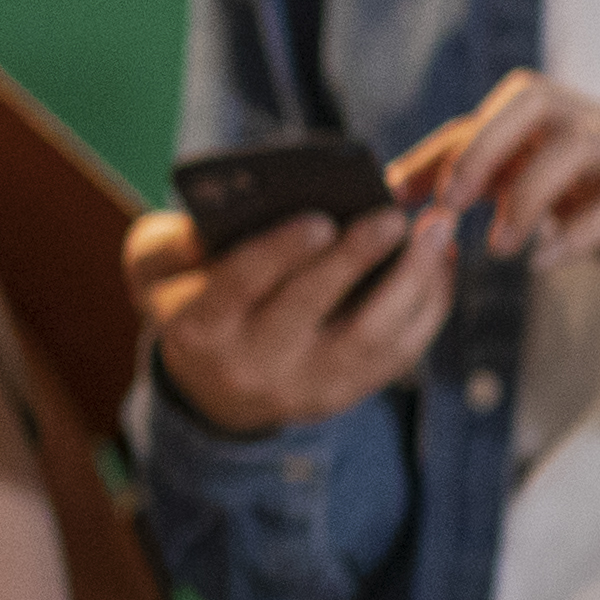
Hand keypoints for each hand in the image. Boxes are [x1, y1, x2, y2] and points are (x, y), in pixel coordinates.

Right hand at [130, 193, 453, 436]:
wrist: (212, 386)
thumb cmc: (190, 300)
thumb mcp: (158, 271)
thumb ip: (180, 239)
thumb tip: (244, 205)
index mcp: (199, 330)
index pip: (239, 287)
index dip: (280, 252)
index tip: (320, 219)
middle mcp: (250, 366)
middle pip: (310, 310)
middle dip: (356, 260)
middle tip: (395, 216)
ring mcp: (303, 388)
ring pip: (369, 337)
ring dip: (412, 282)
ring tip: (438, 230)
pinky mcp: (345, 394)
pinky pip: (398, 354)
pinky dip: (428, 306)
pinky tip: (441, 262)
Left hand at [397, 73, 599, 303]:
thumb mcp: (566, 195)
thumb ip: (509, 185)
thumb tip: (431, 198)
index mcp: (569, 125)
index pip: (493, 115)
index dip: (439, 149)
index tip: (395, 193)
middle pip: (533, 99)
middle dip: (480, 147)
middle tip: (450, 205)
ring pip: (578, 144)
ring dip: (528, 193)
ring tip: (500, 246)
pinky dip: (579, 232)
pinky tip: (545, 263)